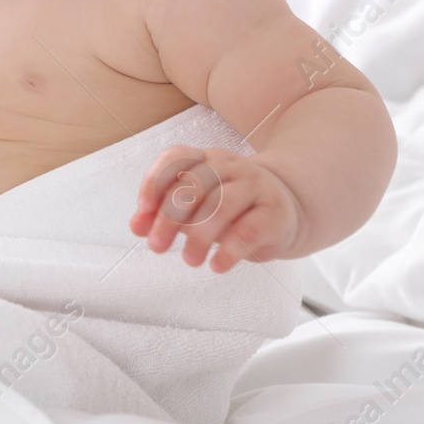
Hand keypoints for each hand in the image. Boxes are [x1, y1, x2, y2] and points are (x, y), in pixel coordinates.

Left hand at [130, 145, 300, 272]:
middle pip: (197, 184)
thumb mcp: (196, 208)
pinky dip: (230, 250)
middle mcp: (231, 167)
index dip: (156, 180)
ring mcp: (255, 186)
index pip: (178, 157)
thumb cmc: (232, 209)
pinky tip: (217, 265)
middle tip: (157, 246)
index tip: (143, 208)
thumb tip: (137, 225)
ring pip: (223, 204)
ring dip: (200, 235)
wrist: (286, 211)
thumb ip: (164, 212)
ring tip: (189, 260)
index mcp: (206, 160)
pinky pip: (250, 229)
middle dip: (171, 217)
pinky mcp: (275, 213)